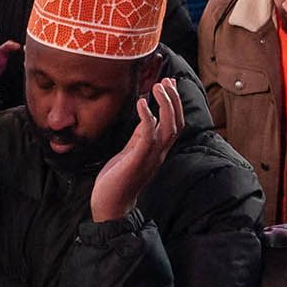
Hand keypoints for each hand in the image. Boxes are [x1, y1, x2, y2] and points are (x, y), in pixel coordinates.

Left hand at [89, 76, 185, 222]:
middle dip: (174, 100)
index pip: (175, 123)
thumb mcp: (131, 151)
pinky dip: (147, 118)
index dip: (175, 102)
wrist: (110, 205)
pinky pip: (148, 137)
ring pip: (168, 128)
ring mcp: (150, 157)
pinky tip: (142, 103)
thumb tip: (147, 115)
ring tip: (158, 86)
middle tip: (166, 80)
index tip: (171, 82)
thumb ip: (140, 135)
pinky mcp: (137, 160)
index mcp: (158, 151)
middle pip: (177, 123)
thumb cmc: (118, 179)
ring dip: (166, 105)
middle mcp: (158, 153)